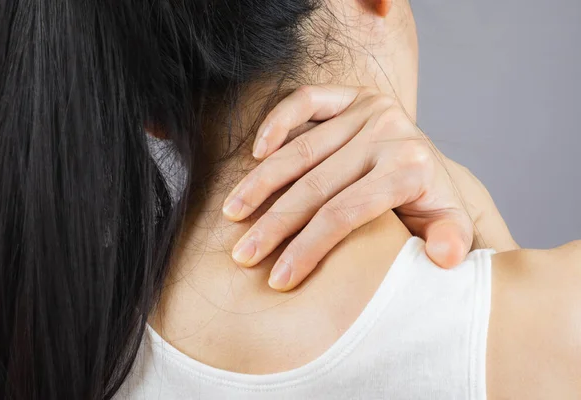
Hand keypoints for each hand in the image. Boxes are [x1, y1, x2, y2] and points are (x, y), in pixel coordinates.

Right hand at [222, 85, 516, 290]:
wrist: (428, 163)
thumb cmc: (428, 203)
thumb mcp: (448, 224)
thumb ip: (451, 239)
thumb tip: (445, 258)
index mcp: (411, 168)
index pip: (346, 212)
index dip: (308, 247)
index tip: (279, 278)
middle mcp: (389, 133)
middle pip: (318, 185)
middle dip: (275, 224)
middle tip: (243, 254)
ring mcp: (369, 110)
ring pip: (302, 149)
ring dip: (262, 183)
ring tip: (233, 213)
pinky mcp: (352, 96)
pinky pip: (306, 101)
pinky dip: (277, 122)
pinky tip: (255, 153)